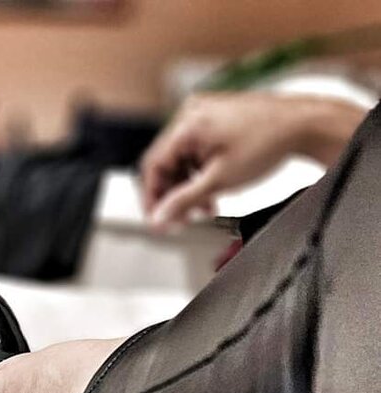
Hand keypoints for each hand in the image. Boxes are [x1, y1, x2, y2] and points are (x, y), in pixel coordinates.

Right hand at [140, 92, 364, 228]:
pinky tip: (211, 188)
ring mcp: (203, 113)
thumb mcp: (219, 180)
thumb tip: (159, 217)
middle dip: (173, 194)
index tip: (157, 218)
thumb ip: (183, 201)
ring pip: (181, 158)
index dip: (152, 197)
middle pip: (166, 163)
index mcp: (187, 125)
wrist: (301, 125)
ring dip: (188, 185)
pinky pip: (195, 149)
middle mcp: (191, 113)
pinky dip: (199, 171)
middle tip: (180, 217)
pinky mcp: (215, 117)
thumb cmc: (268, 143)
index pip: (153, 166)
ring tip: (203, 206)